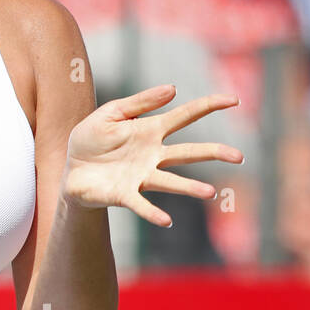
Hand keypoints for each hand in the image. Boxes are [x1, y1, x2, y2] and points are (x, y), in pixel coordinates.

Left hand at [61, 84, 243, 226]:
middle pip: (189, 153)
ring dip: (189, 187)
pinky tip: (166, 221)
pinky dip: (153, 213)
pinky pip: (141, 204)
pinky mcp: (124, 195)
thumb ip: (140, 102)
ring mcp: (141, 177)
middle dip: (214, 153)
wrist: (69, 168)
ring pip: (171, 181)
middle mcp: (153, 156)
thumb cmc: (92, 139)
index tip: (234, 100)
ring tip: (209, 192)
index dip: (208, 106)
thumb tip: (173, 89)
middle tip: (239, 156)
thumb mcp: (111, 113)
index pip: (185, 116)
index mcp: (150, 131)